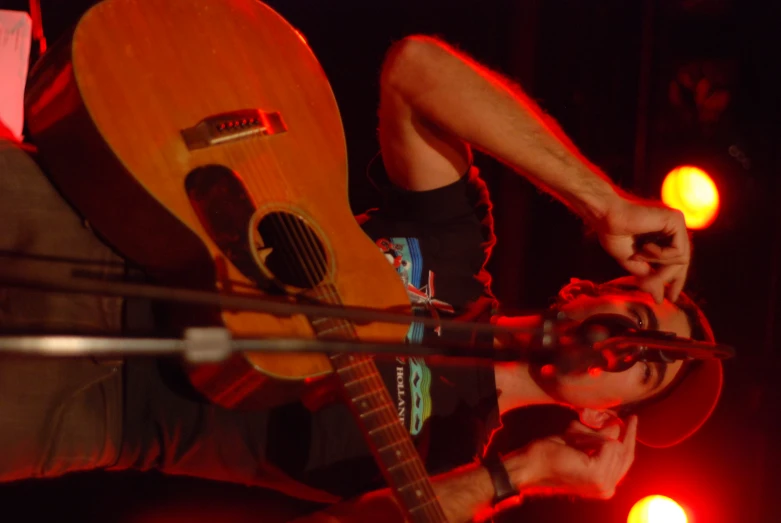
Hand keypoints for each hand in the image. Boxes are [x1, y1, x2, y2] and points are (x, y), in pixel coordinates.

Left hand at [507, 416, 637, 499]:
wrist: (530, 465)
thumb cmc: (549, 453)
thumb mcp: (579, 444)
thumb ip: (599, 439)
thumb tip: (616, 425)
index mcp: (604, 485)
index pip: (625, 459)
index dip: (630, 439)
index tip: (632, 420)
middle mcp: (608, 488)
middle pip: (625, 454)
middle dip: (627, 434)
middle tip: (631, 417)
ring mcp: (604, 484)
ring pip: (615, 446)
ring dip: (595, 435)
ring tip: (573, 434)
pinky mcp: (597, 474)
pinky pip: (607, 444)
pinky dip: (591, 436)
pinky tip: (574, 438)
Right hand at [595, 194, 689, 302]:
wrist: (606, 217)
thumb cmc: (613, 234)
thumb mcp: (633, 262)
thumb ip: (648, 277)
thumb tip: (659, 299)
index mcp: (666, 235)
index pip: (679, 262)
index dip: (676, 281)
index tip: (670, 298)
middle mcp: (675, 228)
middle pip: (683, 262)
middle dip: (665, 277)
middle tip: (647, 285)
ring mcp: (677, 222)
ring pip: (682, 258)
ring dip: (659, 264)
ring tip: (639, 255)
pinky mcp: (676, 219)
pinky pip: (678, 250)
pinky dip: (661, 255)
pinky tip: (645, 247)